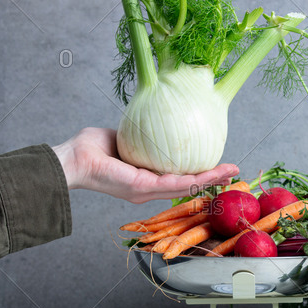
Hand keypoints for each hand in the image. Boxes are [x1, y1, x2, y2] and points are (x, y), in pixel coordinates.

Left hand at [52, 127, 238, 203]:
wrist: (73, 159)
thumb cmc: (91, 148)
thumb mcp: (123, 136)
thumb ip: (142, 132)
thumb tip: (156, 117)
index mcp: (146, 177)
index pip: (179, 176)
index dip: (201, 171)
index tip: (218, 164)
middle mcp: (149, 187)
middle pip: (189, 184)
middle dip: (213, 178)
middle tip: (234, 171)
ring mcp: (147, 190)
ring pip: (187, 185)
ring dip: (211, 179)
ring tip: (231, 173)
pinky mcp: (142, 187)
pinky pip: (175, 183)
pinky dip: (196, 179)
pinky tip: (211, 174)